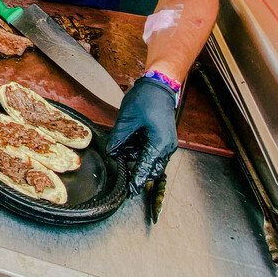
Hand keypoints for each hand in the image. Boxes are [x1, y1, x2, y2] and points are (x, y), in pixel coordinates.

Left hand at [108, 76, 179, 194]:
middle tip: (122, 171)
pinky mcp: (162, 136)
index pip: (146, 168)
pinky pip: (151, 149)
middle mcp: (166, 146)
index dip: (137, 180)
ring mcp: (166, 141)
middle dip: (137, 169)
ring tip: (122, 146)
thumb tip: (111, 153)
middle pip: (151, 167)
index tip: (130, 192)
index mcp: (159, 144)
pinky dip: (140, 149)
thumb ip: (119, 139)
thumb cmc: (146, 99)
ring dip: (137, 156)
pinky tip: (128, 141)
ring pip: (150, 158)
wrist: (160, 85)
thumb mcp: (127, 120)